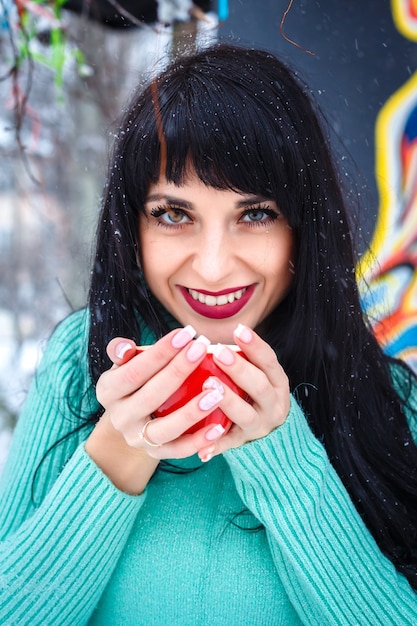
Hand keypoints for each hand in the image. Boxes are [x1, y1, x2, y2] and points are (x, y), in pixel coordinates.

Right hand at [86, 326, 228, 492]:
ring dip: (192, 411)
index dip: (159, 352)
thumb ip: (122, 351)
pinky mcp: (157, 454)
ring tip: (216, 392)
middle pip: (151, 396)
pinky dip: (199, 441)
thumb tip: (126, 347)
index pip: (134, 371)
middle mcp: (120, 418)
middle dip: (179, 370)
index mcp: (108, 391)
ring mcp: (137, 439)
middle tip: (203, 349)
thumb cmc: (135, 379)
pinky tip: (219, 426)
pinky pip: (179, 450)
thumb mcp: (123, 363)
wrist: (132, 417)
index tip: (186, 334)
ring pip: (165, 429)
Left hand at [197, 324, 289, 461]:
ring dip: (228, 401)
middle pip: (260, 387)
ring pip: (245, 415)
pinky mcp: (244, 443)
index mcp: (278, 384)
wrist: (275, 438)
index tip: (239, 330)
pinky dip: (216, 445)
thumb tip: (209, 341)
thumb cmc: (255, 395)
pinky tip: (201, 447)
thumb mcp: (259, 378)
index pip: (270, 362)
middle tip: (218, 352)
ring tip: (209, 385)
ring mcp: (260, 426)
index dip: (255, 346)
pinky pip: (229, 445)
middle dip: (239, 369)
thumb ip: (242, 362)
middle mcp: (273, 405)